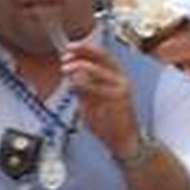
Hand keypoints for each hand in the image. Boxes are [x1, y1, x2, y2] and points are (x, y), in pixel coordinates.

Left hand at [60, 41, 139, 157]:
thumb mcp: (91, 99)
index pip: (101, 55)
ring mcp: (120, 87)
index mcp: (115, 76)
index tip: (69, 48)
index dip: (84, 48)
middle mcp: (120, 78)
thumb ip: (82, 86)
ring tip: (66, 69)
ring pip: (98, 69)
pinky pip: (98, 87)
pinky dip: (84, 83)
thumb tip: (69, 73)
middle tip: (66, 57)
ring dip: (79, 67)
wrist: (123, 140)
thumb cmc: (108, 121)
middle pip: (102, 56)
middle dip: (82, 52)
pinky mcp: (119, 98)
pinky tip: (75, 83)